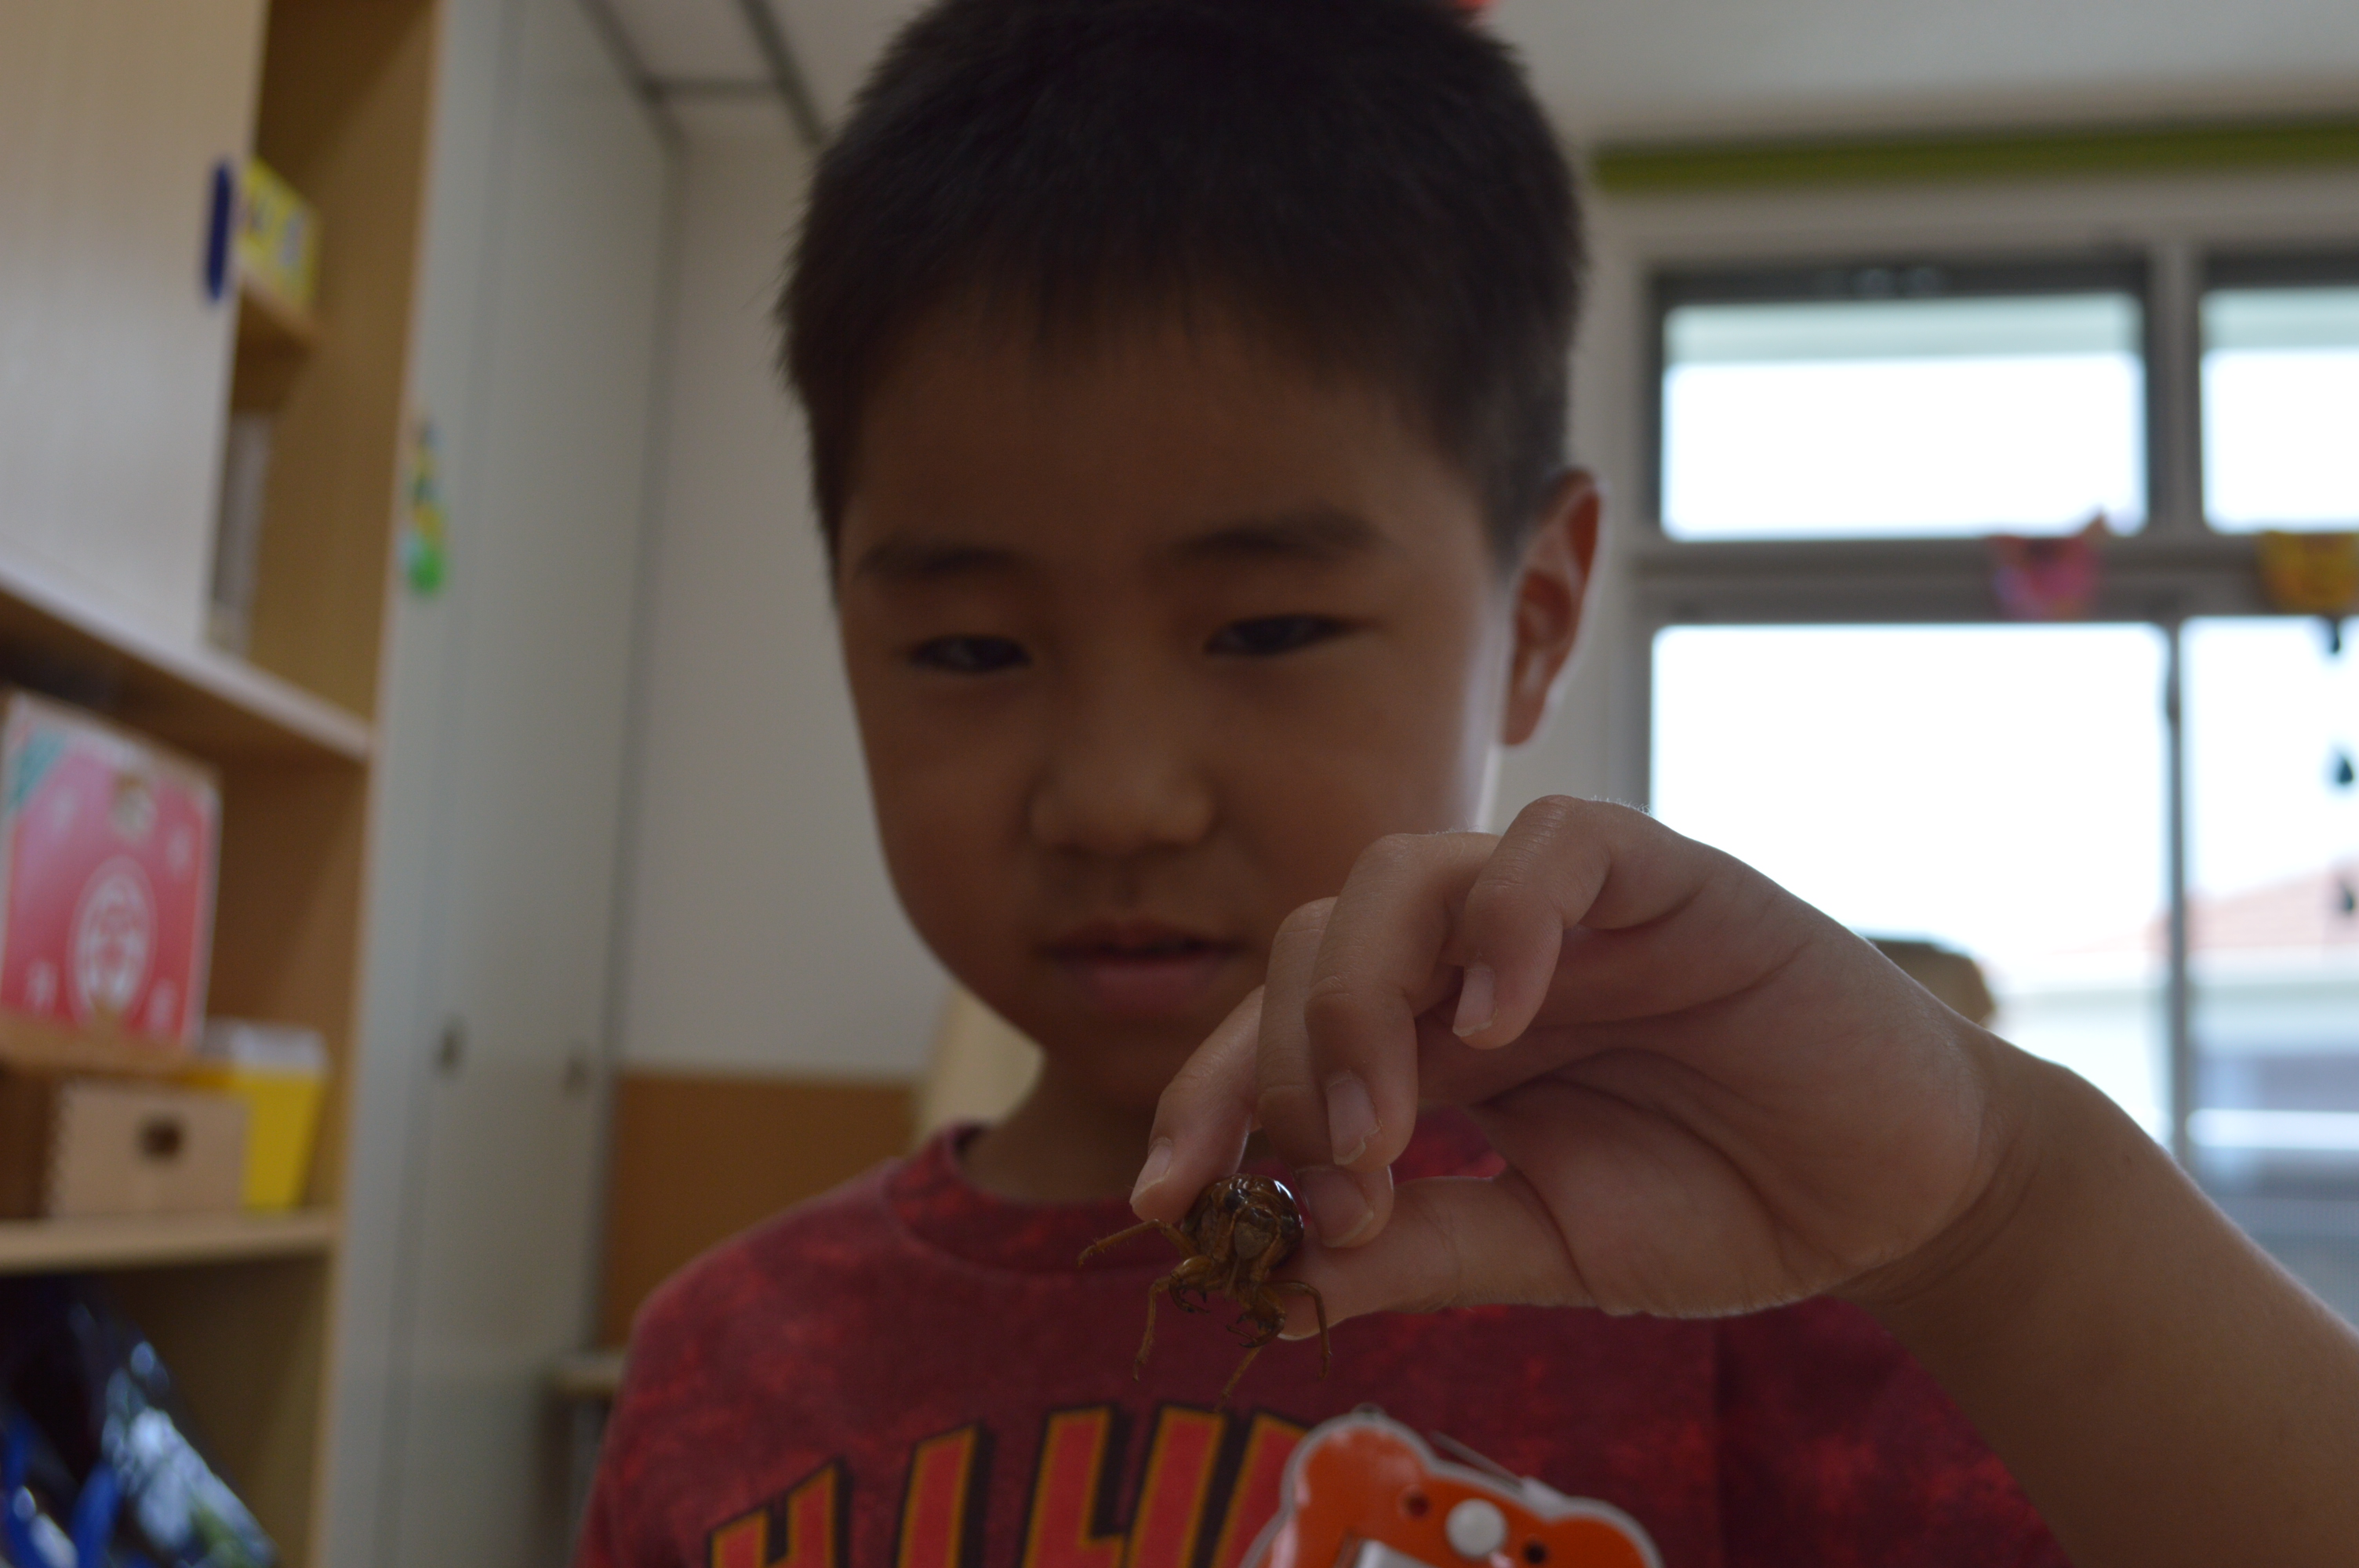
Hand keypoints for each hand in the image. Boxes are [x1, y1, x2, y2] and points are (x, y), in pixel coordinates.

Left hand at [1132, 795, 2017, 1327]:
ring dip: (1364, 1002)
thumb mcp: (1544, 1248)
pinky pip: (1554, 846)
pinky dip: (1507, 917)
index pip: (1276, 1036)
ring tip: (1389, 1124)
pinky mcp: (1663, 872)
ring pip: (1398, 875)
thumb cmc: (1722, 1204)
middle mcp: (1472, 959)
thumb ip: (1420, 1244)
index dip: (1208, 1104)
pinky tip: (1500, 1019)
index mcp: (1432, 1042)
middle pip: (1310, 946)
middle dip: (1284, 1067)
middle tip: (1336, 1181)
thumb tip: (1271, 1279)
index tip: (1164, 1205)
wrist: (1895, 1196)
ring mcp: (1560, 907)